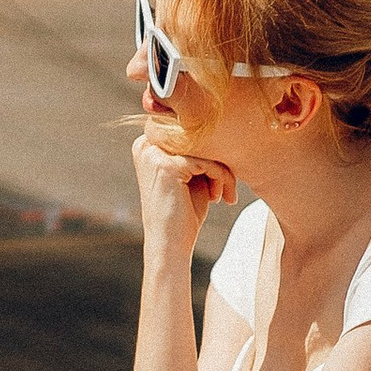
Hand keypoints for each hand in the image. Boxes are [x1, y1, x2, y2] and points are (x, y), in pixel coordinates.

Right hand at [134, 130, 231, 258]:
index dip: (209, 154)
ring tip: (223, 195)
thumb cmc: (183, 213)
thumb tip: (222, 125)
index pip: (189, 135)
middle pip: (197, 138)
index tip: (220, 180)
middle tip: (225, 190)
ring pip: (205, 148)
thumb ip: (198, 151)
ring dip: (222, 172)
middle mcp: (145, 144)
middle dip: (217, 161)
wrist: (170, 245)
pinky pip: (207, 162)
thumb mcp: (191, 176)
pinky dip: (221, 178)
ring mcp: (154, 154)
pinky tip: (219, 198)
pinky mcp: (167, 165)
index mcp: (147, 144)